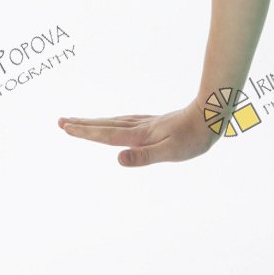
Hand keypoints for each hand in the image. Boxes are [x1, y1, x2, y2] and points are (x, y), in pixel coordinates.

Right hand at [57, 100, 219, 166]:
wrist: (212, 115)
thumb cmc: (193, 138)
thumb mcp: (170, 152)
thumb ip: (143, 157)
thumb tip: (117, 159)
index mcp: (140, 136)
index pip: (106, 134)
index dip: (85, 132)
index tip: (65, 127)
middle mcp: (140, 127)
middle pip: (105, 125)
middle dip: (83, 124)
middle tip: (61, 121)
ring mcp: (147, 123)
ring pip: (114, 121)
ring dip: (95, 122)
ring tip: (80, 121)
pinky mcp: (155, 123)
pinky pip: (125, 121)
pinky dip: (112, 122)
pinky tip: (114, 124)